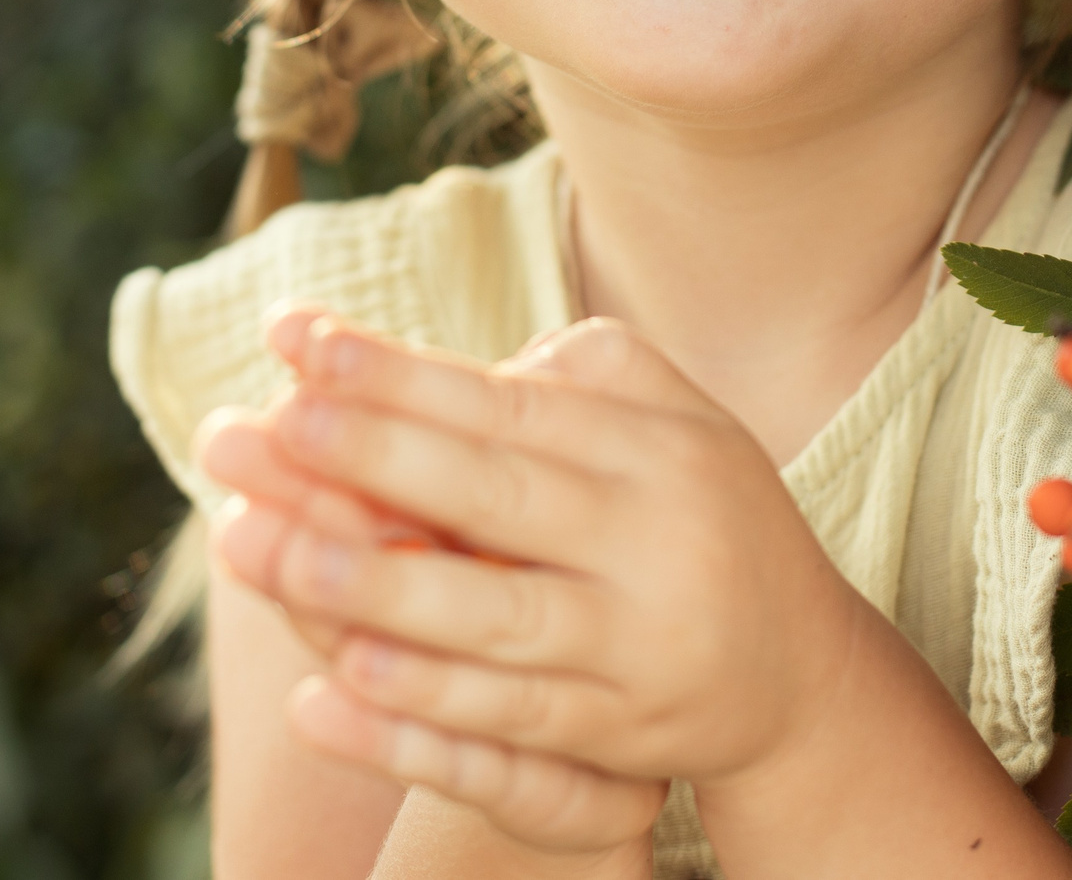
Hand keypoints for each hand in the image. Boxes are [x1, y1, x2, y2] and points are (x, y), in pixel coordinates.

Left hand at [205, 313, 871, 792]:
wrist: (804, 672)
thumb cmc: (703, 516)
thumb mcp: (680, 423)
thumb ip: (586, 377)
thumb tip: (462, 366)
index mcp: (660, 449)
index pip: (510, 404)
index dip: (399, 373)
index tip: (297, 338)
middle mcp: (657, 540)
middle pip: (497, 495)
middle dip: (375, 457)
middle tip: (268, 424)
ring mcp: (642, 645)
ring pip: (496, 617)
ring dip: (376, 586)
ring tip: (267, 547)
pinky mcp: (624, 734)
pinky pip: (514, 721)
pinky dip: (425, 700)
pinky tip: (340, 674)